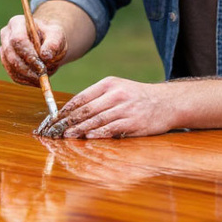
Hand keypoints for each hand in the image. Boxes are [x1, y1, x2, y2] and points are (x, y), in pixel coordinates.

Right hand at [0, 14, 67, 85]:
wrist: (47, 42)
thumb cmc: (51, 36)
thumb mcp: (57, 36)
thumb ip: (53, 43)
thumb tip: (45, 55)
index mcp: (17, 23)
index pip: (18, 39)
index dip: (28, 54)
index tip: (41, 66)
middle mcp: (6, 35)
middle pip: (11, 54)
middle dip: (27, 68)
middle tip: (42, 75)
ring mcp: (4, 49)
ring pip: (10, 66)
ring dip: (27, 76)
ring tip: (42, 78)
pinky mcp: (6, 62)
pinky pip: (12, 74)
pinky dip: (25, 80)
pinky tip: (36, 80)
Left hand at [53, 77, 178, 138]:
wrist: (167, 102)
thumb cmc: (137, 97)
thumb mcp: (118, 88)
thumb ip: (97, 97)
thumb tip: (72, 111)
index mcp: (109, 84)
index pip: (82, 97)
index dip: (66, 109)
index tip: (54, 119)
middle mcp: (117, 94)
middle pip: (87, 109)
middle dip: (68, 121)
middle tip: (55, 130)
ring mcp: (126, 108)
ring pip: (97, 119)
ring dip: (80, 129)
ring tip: (66, 135)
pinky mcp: (134, 122)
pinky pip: (112, 128)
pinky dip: (98, 133)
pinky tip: (88, 137)